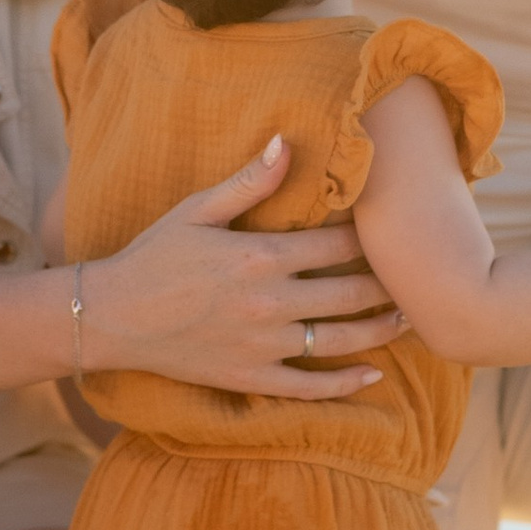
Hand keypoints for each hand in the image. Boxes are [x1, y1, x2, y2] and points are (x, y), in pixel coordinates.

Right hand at [82, 138, 403, 399]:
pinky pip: (311, 387)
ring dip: (380, 331)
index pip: (336, 246)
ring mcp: (264, 345)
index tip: (393, 233)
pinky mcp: (252, 377)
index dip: (370, 240)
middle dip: (387, 284)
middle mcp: (270, 302)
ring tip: (409, 320)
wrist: (113, 316)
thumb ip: (250, 181)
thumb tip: (287, 142)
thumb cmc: (154, 255)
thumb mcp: (198, 209)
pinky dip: (346, 385)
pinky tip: (373, 377)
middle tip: (417, 278)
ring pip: (340, 341)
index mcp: (260, 255)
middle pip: (349, 293)